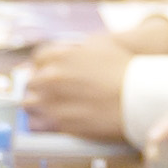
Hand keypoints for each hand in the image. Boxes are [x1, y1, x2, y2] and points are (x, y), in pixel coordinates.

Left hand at [21, 40, 140, 136]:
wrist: (138, 95)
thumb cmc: (123, 68)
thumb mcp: (98, 45)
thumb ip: (73, 50)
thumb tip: (61, 54)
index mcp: (58, 56)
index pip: (37, 60)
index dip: (42, 66)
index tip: (45, 72)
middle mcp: (51, 77)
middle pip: (31, 82)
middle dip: (38, 85)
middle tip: (47, 91)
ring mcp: (54, 101)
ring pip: (30, 104)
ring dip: (37, 104)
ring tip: (46, 106)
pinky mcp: (61, 123)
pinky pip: (42, 122)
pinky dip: (46, 120)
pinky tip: (58, 118)